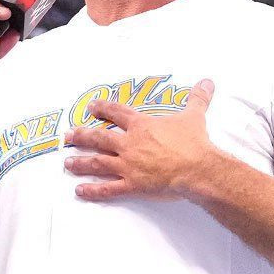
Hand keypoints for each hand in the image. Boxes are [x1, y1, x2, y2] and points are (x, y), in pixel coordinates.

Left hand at [63, 78, 221, 201]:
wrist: (197, 168)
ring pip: (98, 162)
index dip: (103, 108)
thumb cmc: (194, 143)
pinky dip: (93, 191)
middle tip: (68, 136)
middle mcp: (129, 144)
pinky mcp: (132, 184)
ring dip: (80, 162)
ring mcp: (128, 165)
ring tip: (67, 163)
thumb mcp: (194, 116)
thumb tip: (207, 82)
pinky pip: (108, 189)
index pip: (117, 113)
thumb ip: (197, 98)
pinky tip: (80, 191)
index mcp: (141, 126)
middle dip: (81, 136)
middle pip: (99, 138)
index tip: (91, 106)